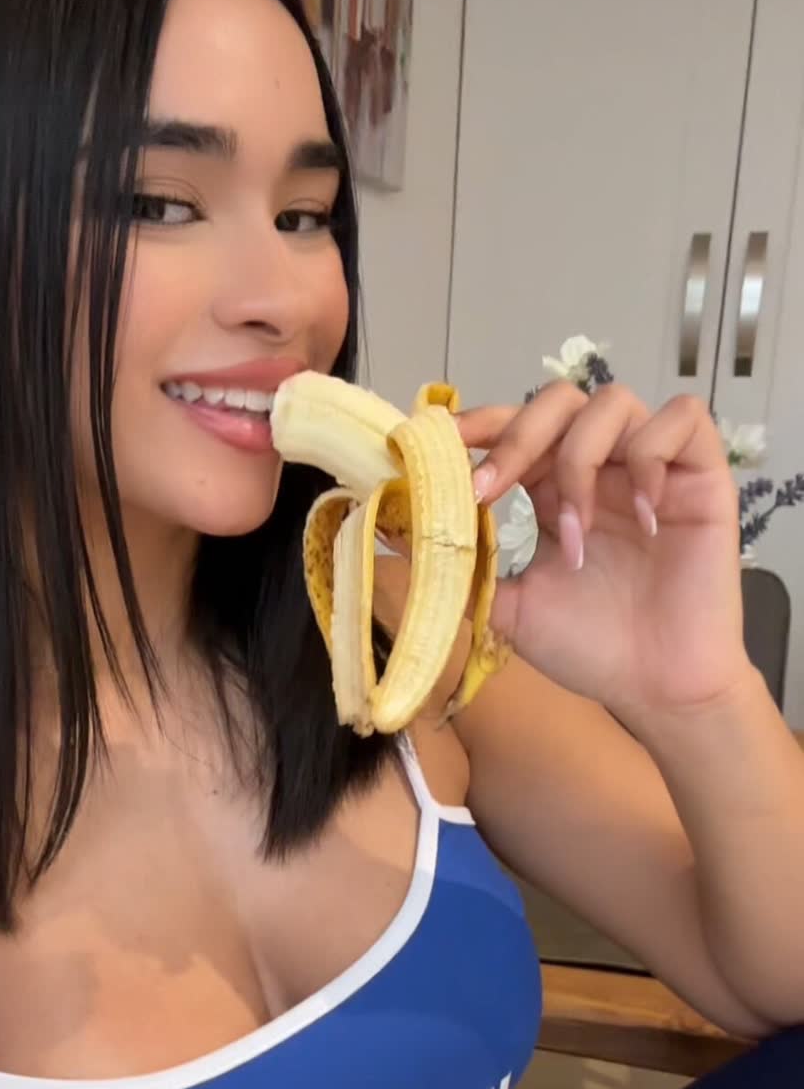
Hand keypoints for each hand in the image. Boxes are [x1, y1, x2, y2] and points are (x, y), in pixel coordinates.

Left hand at [452, 380, 753, 723]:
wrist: (655, 689)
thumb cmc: (591, 648)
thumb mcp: (506, 608)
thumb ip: (457, 568)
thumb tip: (388, 537)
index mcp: (553, 488)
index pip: (515, 426)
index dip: (478, 424)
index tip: (440, 442)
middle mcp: (601, 467)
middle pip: (558, 399)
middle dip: (516, 436)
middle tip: (491, 490)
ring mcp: (651, 468)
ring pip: (612, 402)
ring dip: (579, 461)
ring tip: (576, 532)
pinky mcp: (701, 476)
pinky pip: (682, 420)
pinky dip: (650, 457)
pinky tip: (645, 516)